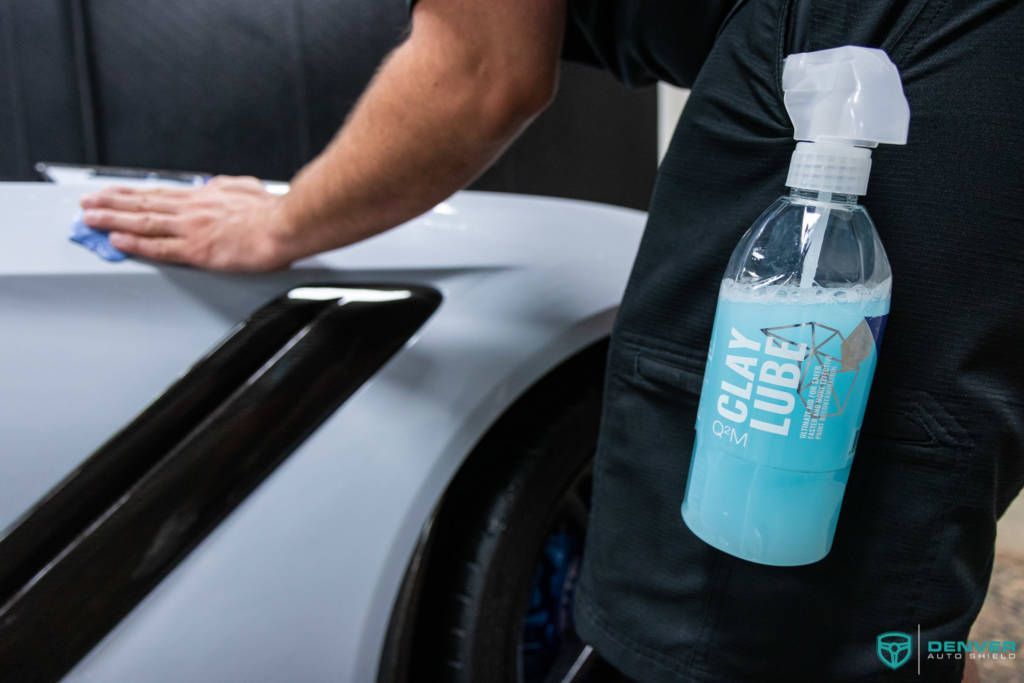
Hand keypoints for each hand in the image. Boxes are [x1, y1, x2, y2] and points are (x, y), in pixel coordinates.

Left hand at [80, 176, 295, 271]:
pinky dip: (135, 244)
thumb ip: (226, 187)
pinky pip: (158, 247)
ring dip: (113, 220)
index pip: (159, 194)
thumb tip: (215, 185)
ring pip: (143, 222)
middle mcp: (191, 210)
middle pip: (142, 205)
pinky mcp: (196, 250)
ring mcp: (191, 229)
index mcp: (203, 197)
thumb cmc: (272, 211)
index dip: (132, 194)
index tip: (114, 193)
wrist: (283, 225)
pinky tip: (117, 241)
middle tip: (88, 203)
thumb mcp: (246, 187)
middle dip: (111, 203)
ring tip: (91, 219)